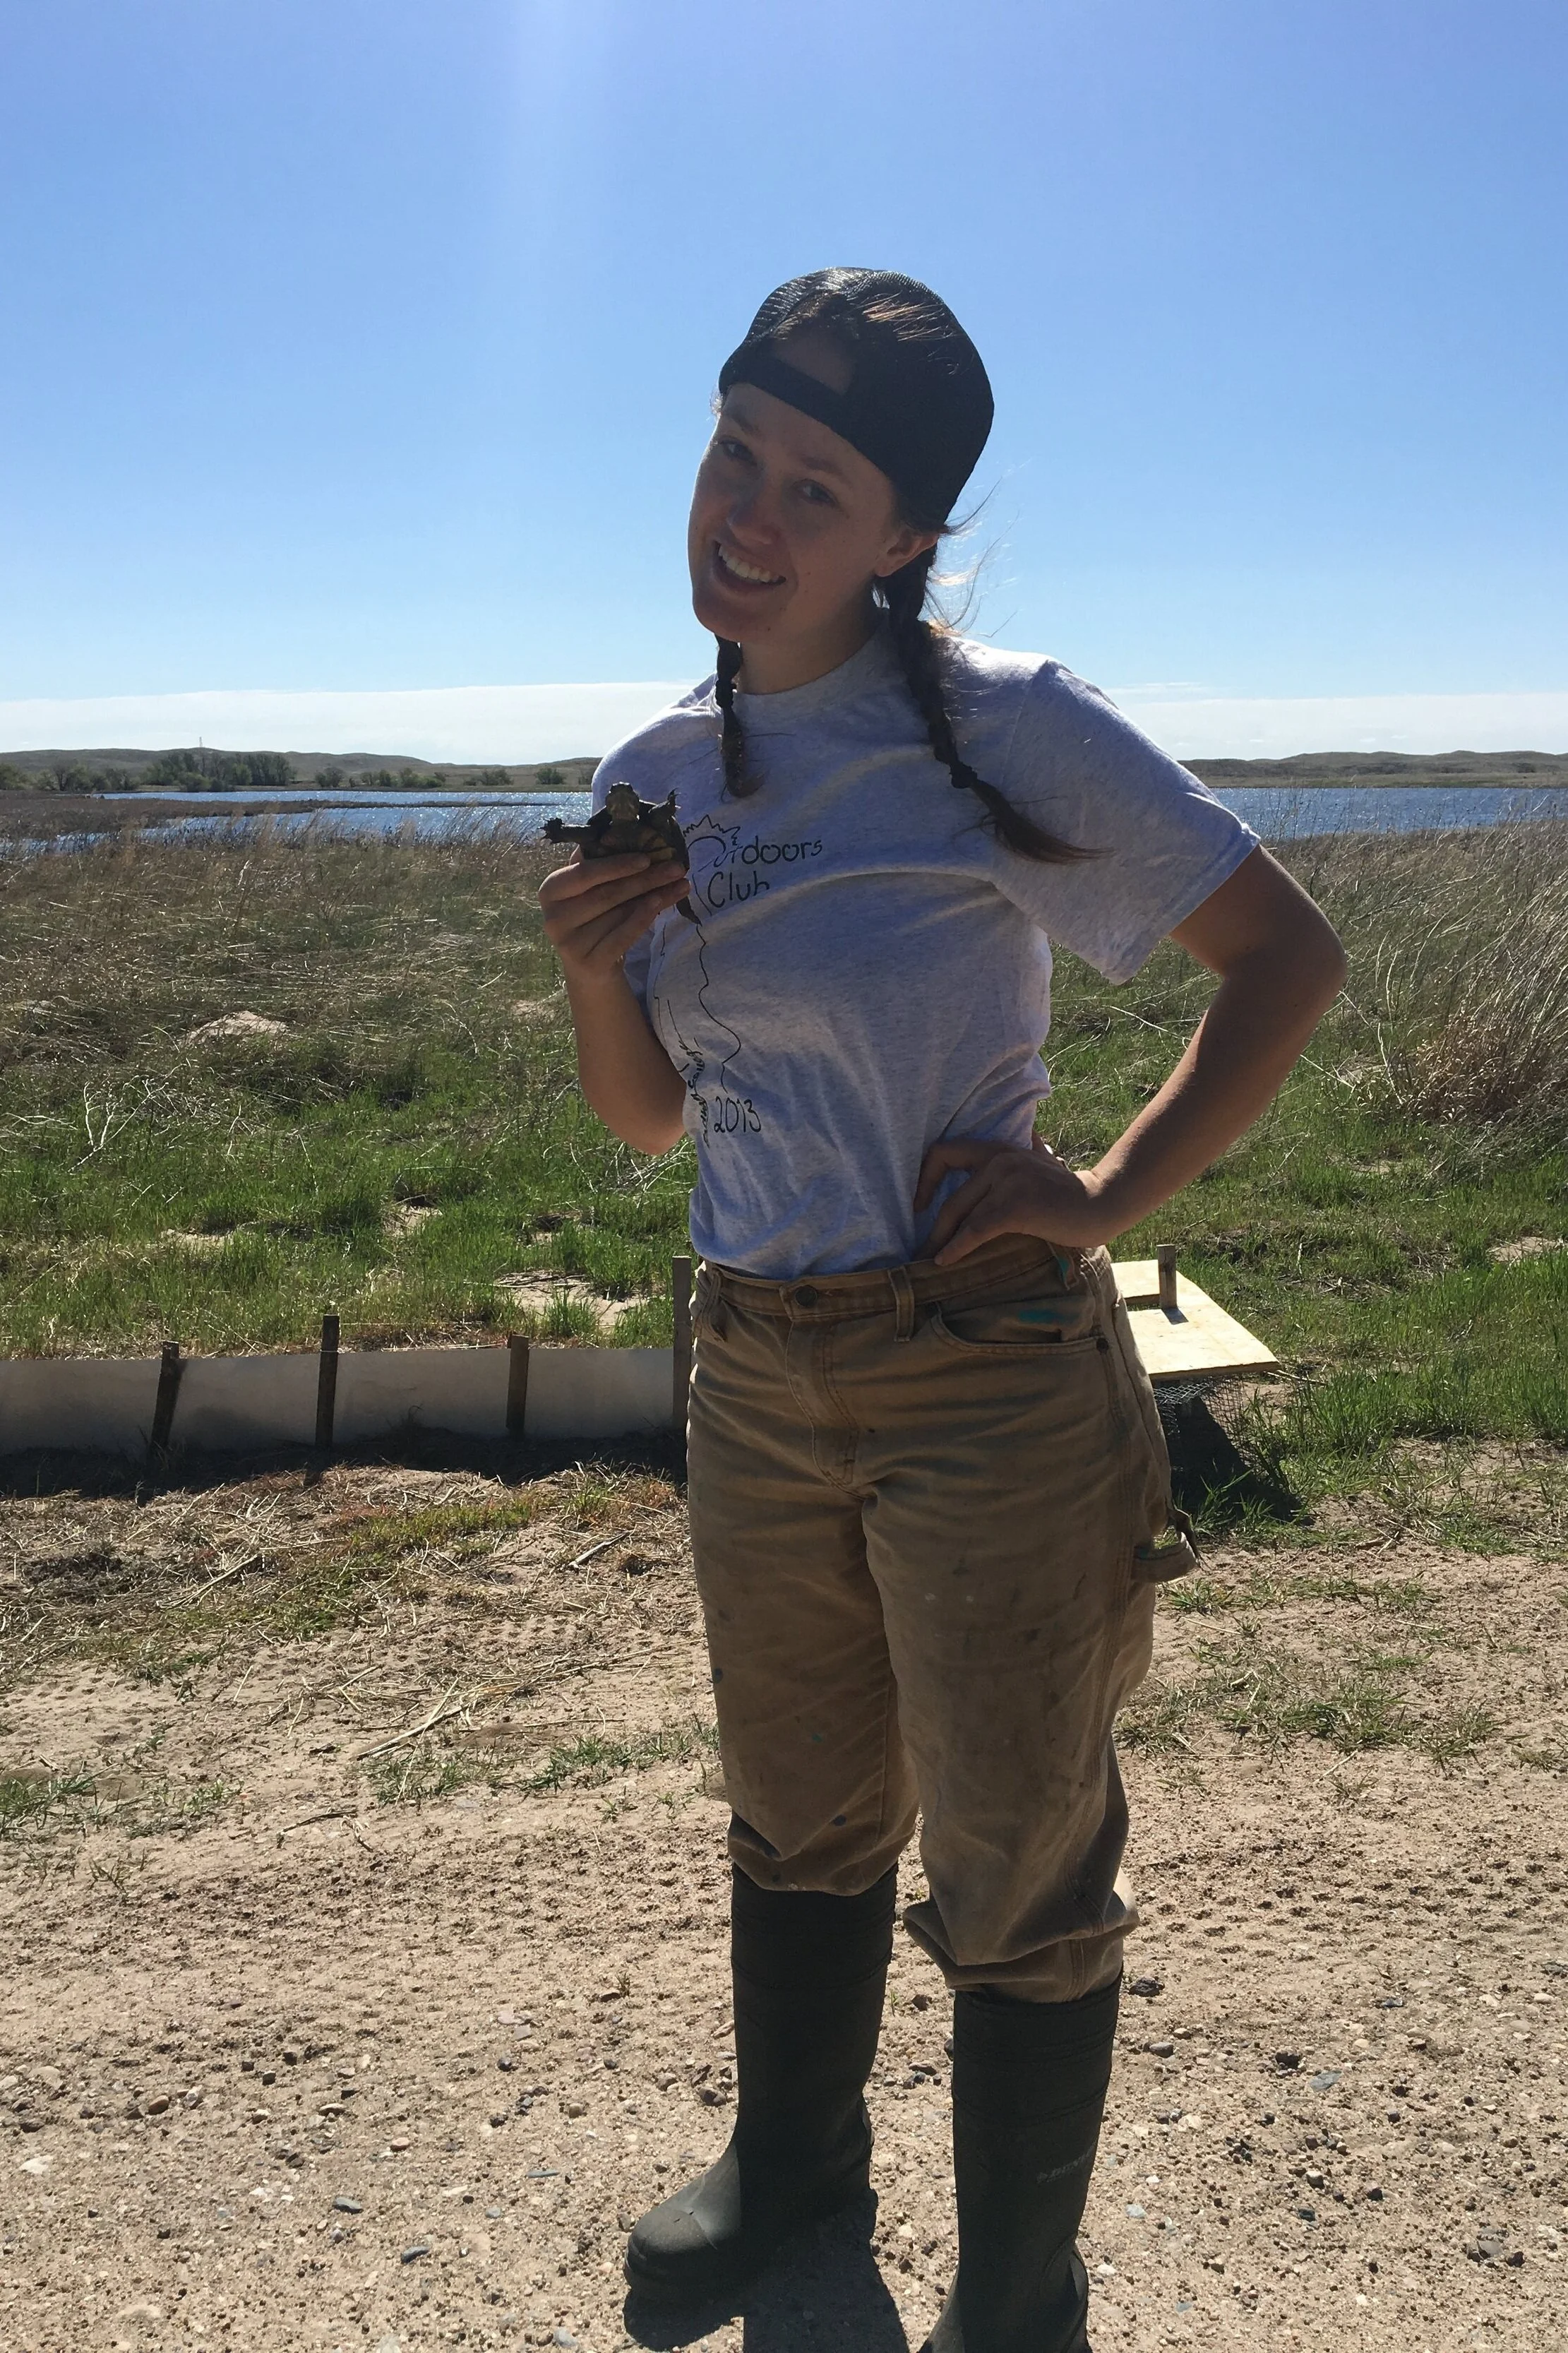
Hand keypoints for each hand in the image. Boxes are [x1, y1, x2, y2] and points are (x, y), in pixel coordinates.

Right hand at [538, 851, 690, 988]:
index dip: (616, 864)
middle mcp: (554, 917)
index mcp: (551, 890)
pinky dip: (644, 919)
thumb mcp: (590, 891)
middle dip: (646, 879)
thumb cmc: (593, 920)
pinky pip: (623, 936)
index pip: (584, 873)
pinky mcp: (588, 963)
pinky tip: (661, 905)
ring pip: (619, 913)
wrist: (589, 969)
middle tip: (677, 868)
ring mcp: (569, 943)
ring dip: (654, 897)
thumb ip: (600, 864)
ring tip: (680, 885)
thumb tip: (630, 832)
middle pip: (607, 894)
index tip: (647, 857)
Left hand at [914, 1135, 1127, 1264]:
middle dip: (932, 1225)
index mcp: (999, 1148)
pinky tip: (945, 1261)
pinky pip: (976, 1230)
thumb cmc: (1069, 1191)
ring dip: (940, 1241)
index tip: (918, 1203)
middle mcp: (1000, 1159)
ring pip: (960, 1214)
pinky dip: (957, 1247)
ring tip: (928, 1261)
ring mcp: (1008, 1180)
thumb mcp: (1041, 1161)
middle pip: (951, 1195)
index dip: (925, 1177)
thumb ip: (1027, 1150)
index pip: (945, 1151)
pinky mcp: (1016, 1206)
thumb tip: (1028, 1137)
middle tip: (920, 1247)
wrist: (1101, 1203)